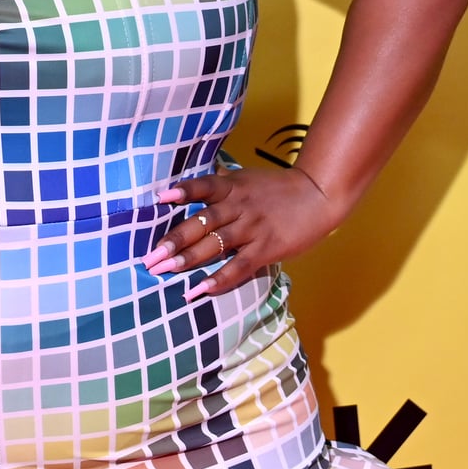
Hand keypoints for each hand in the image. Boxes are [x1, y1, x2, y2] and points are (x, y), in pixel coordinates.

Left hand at [145, 163, 347, 300]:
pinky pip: (239, 266)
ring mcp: (252, 228)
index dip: (183, 192)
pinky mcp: (266, 248)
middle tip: (149, 257)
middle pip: (201, 222)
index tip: (160, 199)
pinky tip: (200, 289)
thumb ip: (221, 185)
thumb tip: (190, 188)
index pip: (203, 186)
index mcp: (233, 187)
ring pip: (215, 244)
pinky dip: (219, 279)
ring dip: (188, 259)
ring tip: (165, 271)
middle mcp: (239, 206)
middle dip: (173, 240)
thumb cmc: (278, 189)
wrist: (318, 195)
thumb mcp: (247, 179)